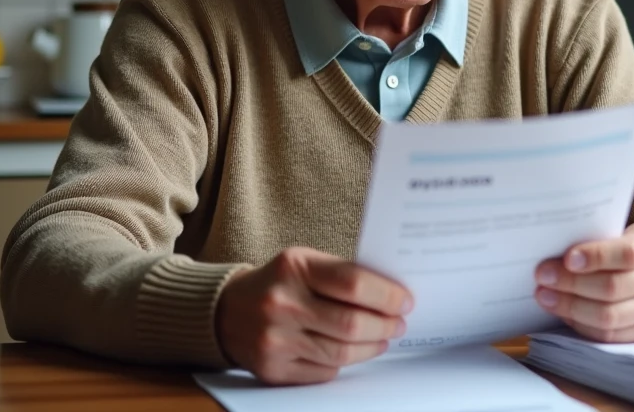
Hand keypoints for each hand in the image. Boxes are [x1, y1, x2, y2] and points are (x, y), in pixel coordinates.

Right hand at [215, 246, 412, 384]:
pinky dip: (345, 362)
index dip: (386, 295)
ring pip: (341, 353)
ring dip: (372, 347)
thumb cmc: (279, 283)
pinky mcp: (273, 369)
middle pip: (351, 324)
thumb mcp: (303, 262)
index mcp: (294, 267)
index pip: (353, 283)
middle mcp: (282, 303)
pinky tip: (356, 351)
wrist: (227, 312)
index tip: (406, 300)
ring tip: (383, 338)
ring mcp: (275, 340)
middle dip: (385, 325)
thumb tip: (391, 294)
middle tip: (399, 323)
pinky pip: (324, 371)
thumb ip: (341, 274)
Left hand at [534, 221, 633, 342]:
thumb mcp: (623, 230)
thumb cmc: (629, 244)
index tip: (567, 259)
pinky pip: (610, 336)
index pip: (628, 253)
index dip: (596, 257)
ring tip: (545, 295)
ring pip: (610, 316)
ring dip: (571, 307)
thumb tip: (552, 250)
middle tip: (543, 276)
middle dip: (572, 283)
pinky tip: (563, 312)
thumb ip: (597, 236)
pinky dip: (581, 324)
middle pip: (614, 287)